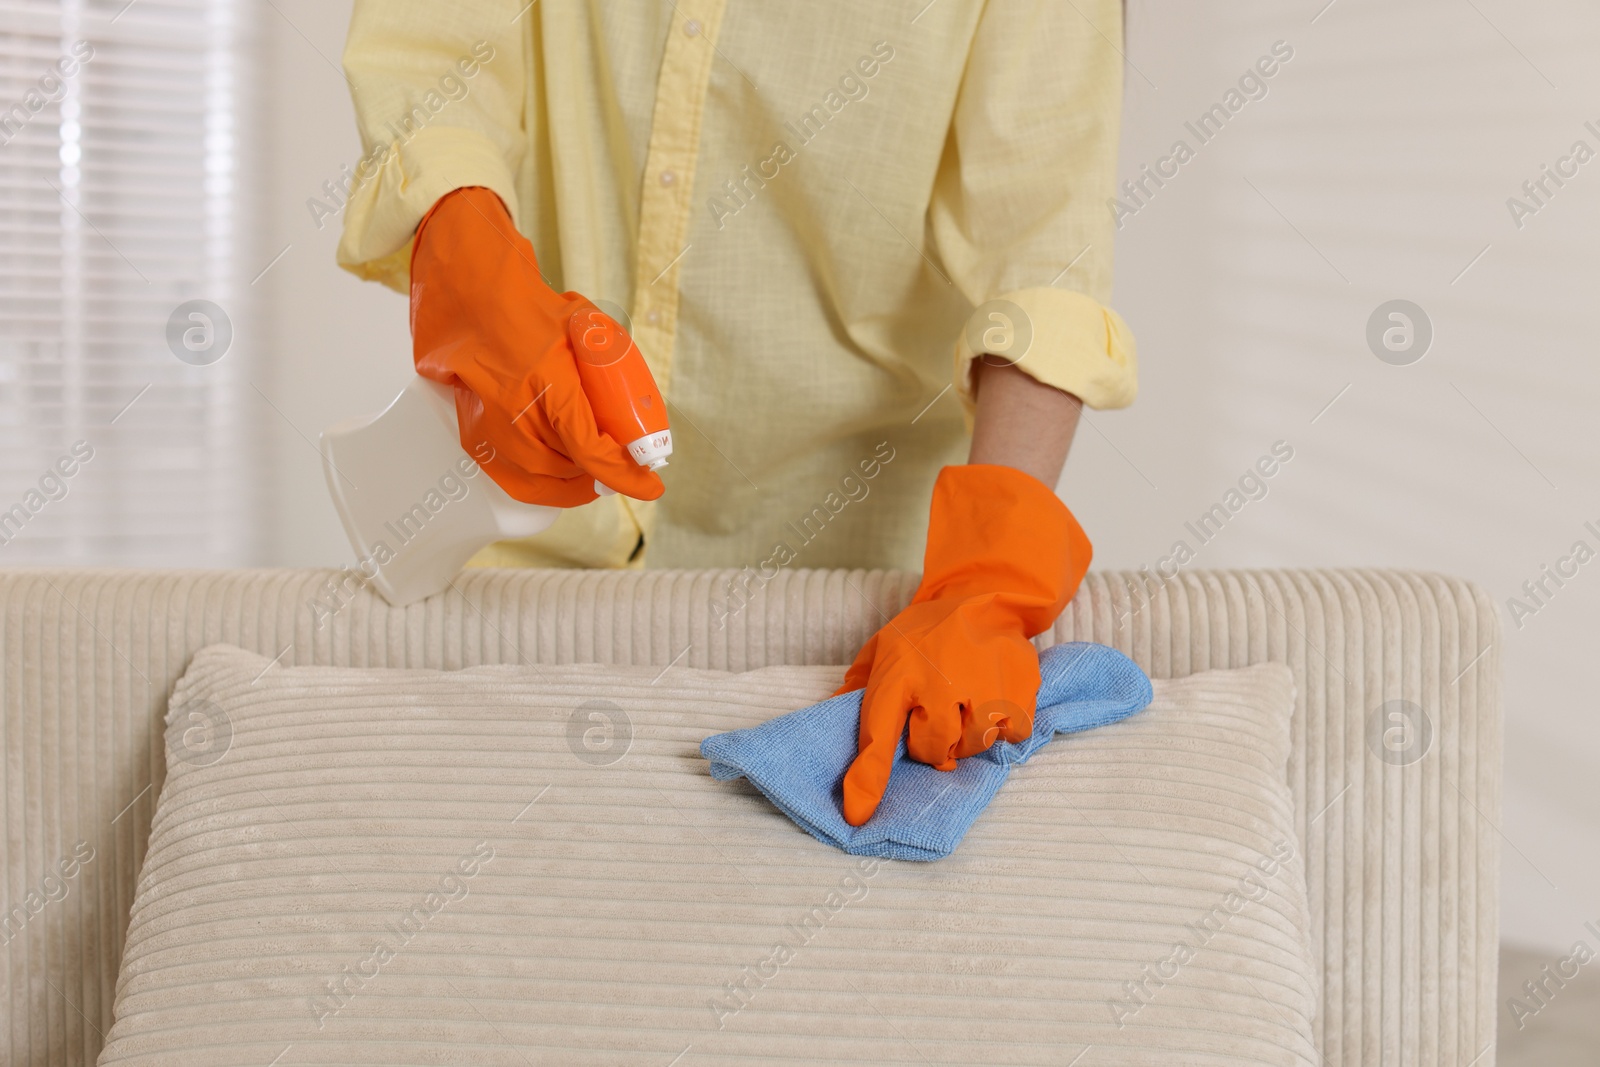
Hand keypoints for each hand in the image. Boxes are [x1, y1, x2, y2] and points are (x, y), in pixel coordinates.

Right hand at [409, 186, 663, 506]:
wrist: (466, 285)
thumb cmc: (529, 303)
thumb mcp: (583, 326)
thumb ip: (608, 367)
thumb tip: (632, 410)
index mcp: (545, 376)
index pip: (589, 446)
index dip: (623, 473)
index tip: (650, 485)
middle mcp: (513, 405)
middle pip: (566, 467)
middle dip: (601, 476)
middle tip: (623, 470)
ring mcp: (487, 419)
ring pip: (538, 477)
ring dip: (572, 481)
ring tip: (594, 472)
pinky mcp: (470, 427)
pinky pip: (507, 474)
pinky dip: (538, 484)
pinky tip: (559, 477)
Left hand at [836, 464, 1090, 825]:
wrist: (985, 596)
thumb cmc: (926, 631)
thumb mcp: (882, 648)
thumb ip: (859, 685)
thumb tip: (831, 715)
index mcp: (898, 673)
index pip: (877, 735)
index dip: (867, 780)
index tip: (857, 816)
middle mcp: (939, 682)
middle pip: (932, 750)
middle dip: (931, 744)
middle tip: (936, 715)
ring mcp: (983, 686)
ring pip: (973, 746)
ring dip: (969, 736)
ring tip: (967, 704)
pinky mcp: (1020, 688)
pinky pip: (1012, 736)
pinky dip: (1006, 728)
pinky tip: (996, 702)